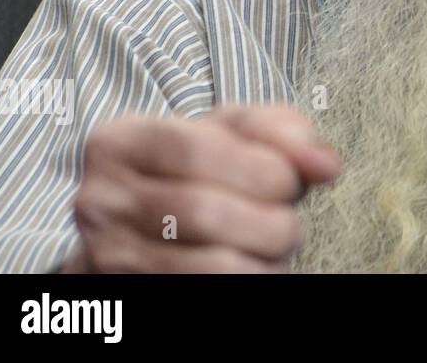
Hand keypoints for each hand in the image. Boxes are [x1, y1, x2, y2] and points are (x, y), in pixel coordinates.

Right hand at [62, 105, 340, 272]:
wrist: (149, 232)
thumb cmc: (202, 172)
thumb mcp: (234, 135)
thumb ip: (281, 133)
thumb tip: (325, 163)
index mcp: (120, 141)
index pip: (196, 149)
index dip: (259, 167)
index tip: (292, 181)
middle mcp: (101, 199)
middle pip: (203, 211)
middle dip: (270, 219)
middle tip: (288, 221)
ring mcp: (108, 254)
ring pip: (211, 264)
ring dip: (266, 257)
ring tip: (275, 245)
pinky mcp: (129, 293)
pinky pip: (207, 292)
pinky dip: (252, 278)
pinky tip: (256, 265)